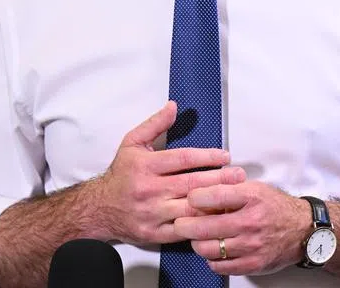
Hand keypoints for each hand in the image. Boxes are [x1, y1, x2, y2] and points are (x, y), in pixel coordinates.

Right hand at [93, 101, 246, 245]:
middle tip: (240, 175)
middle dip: (219, 179)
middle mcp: (149, 190)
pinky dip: (202, 225)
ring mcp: (152, 214)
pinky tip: (217, 218)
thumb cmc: (122, 173)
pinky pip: (183, 231)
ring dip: (214, 203)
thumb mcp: (132, 143)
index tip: (226, 156)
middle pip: (191, 184)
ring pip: (190, 209)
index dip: (207, 157)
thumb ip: (154, 124)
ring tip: (235, 196)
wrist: (99, 208)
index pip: (183, 159)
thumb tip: (174, 106)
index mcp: (145, 166)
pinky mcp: (154, 234)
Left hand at [172, 181, 313, 275]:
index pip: (212, 196)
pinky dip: (211, 259)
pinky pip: (219, 266)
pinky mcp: (252, 264)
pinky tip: (214, 250)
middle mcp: (250, 222)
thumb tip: (200, 191)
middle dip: (185, 224)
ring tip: (198, 237)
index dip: (194, 198)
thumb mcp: (254, 187)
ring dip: (197, 243)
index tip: (190, 199)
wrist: (302, 229)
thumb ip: (228, 188)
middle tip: (180, 223)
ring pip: (208, 249)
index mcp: (251, 197)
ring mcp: (251, 246)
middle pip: (204, 227)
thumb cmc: (275, 206)